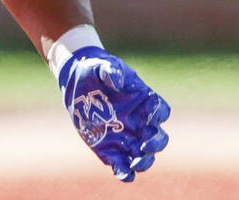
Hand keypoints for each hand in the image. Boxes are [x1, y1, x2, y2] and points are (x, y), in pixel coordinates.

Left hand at [58, 47, 170, 181]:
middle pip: (158, 138)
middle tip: (145, 146)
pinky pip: (122, 164)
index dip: (159, 114)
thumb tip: (118, 82)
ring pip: (144, 156)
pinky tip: (122, 173)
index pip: (161, 110)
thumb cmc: (95, 70)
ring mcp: (126, 136)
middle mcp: (139, 121)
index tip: (152, 115)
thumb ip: (111, 71)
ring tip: (135, 165)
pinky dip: (124, 172)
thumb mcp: (102, 66)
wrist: (77, 80)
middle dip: (156, 144)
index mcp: (144, 101)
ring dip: (144, 162)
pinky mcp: (110, 148)